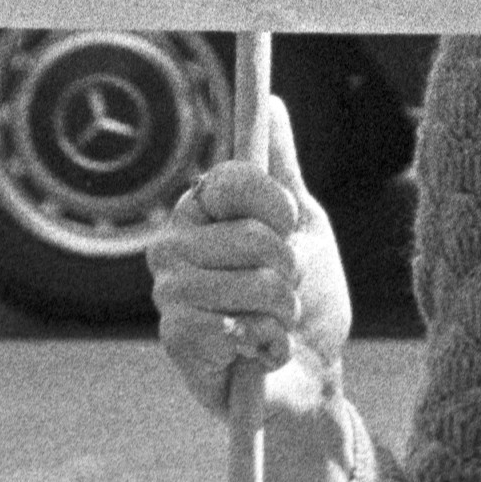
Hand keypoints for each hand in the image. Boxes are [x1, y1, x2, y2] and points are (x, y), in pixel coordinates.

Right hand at [147, 91, 354, 481]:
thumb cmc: (306, 299)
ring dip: (283, 312)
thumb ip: (283, 170)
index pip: (230, 179)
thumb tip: (271, 103)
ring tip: (274, 324)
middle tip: (287, 293)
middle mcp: (175, 246)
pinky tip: (257, 353)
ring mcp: (170, 293)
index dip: (272, 203)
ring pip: (250, 284)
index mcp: (202, 211)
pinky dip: (267, 343)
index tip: (292, 224)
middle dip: (290, 272)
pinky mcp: (176, 340)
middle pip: (251, 236)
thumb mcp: (304, 227)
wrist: (310, 377)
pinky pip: (235, 325)